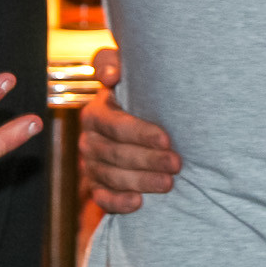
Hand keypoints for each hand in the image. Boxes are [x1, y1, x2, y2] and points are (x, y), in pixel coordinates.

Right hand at [79, 48, 179, 213]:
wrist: (134, 124)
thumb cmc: (137, 94)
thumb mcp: (127, 74)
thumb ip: (112, 63)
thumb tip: (111, 74)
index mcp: (95, 112)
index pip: (116, 125)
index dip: (141, 133)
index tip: (167, 139)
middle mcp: (89, 140)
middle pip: (117, 153)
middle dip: (149, 160)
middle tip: (177, 164)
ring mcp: (91, 165)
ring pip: (113, 177)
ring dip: (142, 181)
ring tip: (169, 183)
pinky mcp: (96, 186)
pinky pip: (102, 198)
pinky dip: (119, 202)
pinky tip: (138, 203)